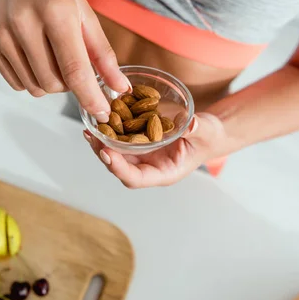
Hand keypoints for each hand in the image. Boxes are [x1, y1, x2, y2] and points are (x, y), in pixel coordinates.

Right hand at [0, 0, 129, 121]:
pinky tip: (35, 57)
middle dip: (70, 85)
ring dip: (51, 83)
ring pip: (35, 88)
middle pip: (54, 84)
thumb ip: (103, 54)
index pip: (74, 69)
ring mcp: (3, 34)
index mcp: (56, 12)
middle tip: (72, 64)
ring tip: (53, 57)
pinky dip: (32, 79)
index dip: (90, 97)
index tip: (102, 114)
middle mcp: (25, 23)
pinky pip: (17, 84)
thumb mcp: (86, 14)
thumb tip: (119, 87)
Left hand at [83, 113, 226, 187]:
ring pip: (116, 154)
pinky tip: (99, 120)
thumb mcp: (207, 132)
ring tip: (89, 130)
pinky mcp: (139, 142)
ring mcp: (142, 155)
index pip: (136, 178)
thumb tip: (191, 124)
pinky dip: (109, 132)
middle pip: (120, 167)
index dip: (119, 169)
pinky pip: (120, 140)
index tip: (107, 154)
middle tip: (93, 138)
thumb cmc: (208, 136)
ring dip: (101, 144)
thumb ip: (199, 130)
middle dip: (104, 154)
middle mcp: (149, 167)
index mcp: (163, 173)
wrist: (206, 131)